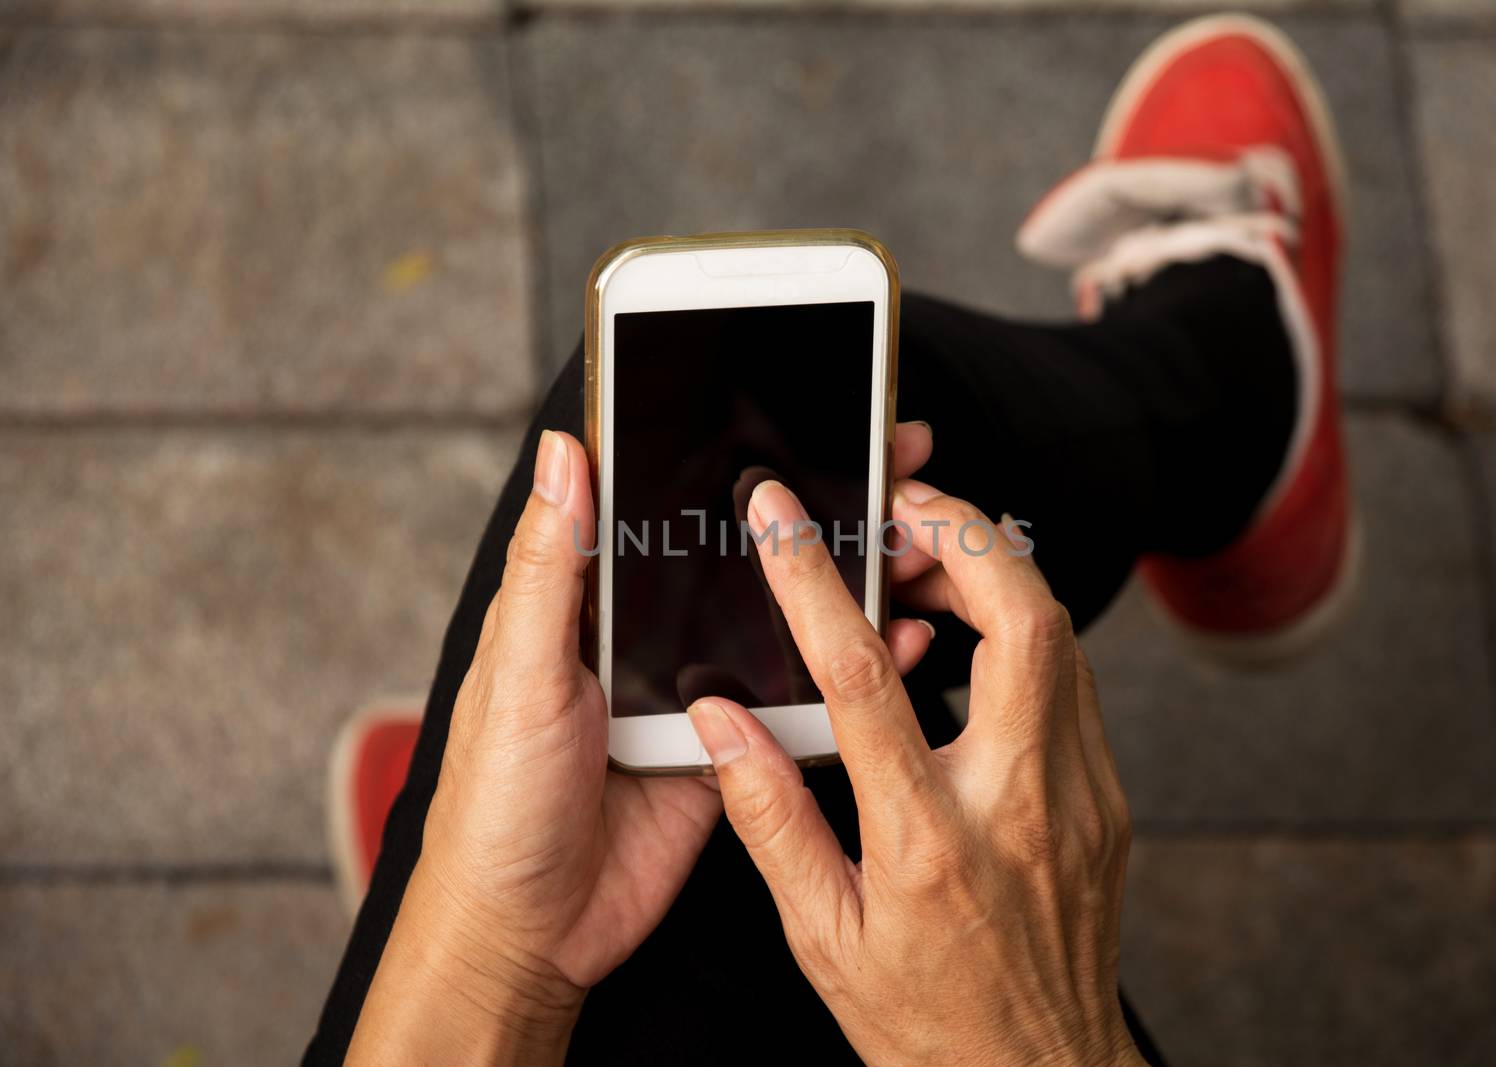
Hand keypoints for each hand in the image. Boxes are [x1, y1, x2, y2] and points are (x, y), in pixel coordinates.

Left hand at [348, 422, 938, 1065]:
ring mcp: (697, 688)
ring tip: (917, 536)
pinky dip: (852, 667)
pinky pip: (802, 696)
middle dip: (813, 499)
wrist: (527, 935)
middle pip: (738, 549)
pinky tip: (902, 642)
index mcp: (585, 599)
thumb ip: (549, 570)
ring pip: (781, 616)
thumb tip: (566, 451)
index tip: (787, 394)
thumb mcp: (515, 675)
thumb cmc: (494, 805)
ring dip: (845, 577)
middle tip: (887, 451)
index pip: (658, 497)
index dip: (720, 443)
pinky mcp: (735, 747)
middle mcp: (646, 632)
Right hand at [687, 478, 1146, 1066]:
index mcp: (929, 840)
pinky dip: (1023, 628)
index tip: (781, 522)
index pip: (867, 676)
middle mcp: (1021, 802)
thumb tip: (724, 721)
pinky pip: (1073, 679)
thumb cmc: (929, 1021)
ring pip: (1061, 636)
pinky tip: (973, 633)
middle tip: (901, 505)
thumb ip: (769, 818)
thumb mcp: (822, 936)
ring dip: (994, 572)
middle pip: (1022, 620)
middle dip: (963, 533)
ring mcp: (1079, 796)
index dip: (815, 582)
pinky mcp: (1105, 798)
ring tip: (924, 559)